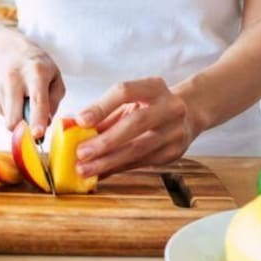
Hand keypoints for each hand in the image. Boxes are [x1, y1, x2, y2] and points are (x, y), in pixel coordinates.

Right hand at [0, 39, 63, 138]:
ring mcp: (2, 88)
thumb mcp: (55, 77)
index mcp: (36, 74)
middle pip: (15, 117)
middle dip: (25, 130)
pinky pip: (6, 117)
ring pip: (9, 120)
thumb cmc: (38, 66)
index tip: (38, 134)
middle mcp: (15, 80)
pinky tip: (18, 101)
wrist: (10, 51)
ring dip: (21, 121)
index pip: (37, 100)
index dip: (37, 119)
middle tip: (35, 129)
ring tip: (27, 105)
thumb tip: (46, 122)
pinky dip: (14, 115)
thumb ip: (54, 100)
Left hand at [74, 77, 195, 177]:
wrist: (189, 114)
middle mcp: (169, 107)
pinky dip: (117, 168)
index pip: (125, 92)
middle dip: (105, 141)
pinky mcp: (173, 153)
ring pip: (139, 149)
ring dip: (108, 161)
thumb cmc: (149, 105)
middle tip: (81, 153)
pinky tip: (100, 173)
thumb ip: (103, 111)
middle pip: (136, 123)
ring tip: (85, 169)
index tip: (80, 120)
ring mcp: (174, 131)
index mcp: (155, 87)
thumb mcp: (130, 100)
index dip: (102, 106)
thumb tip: (71, 127)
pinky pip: (141, 163)